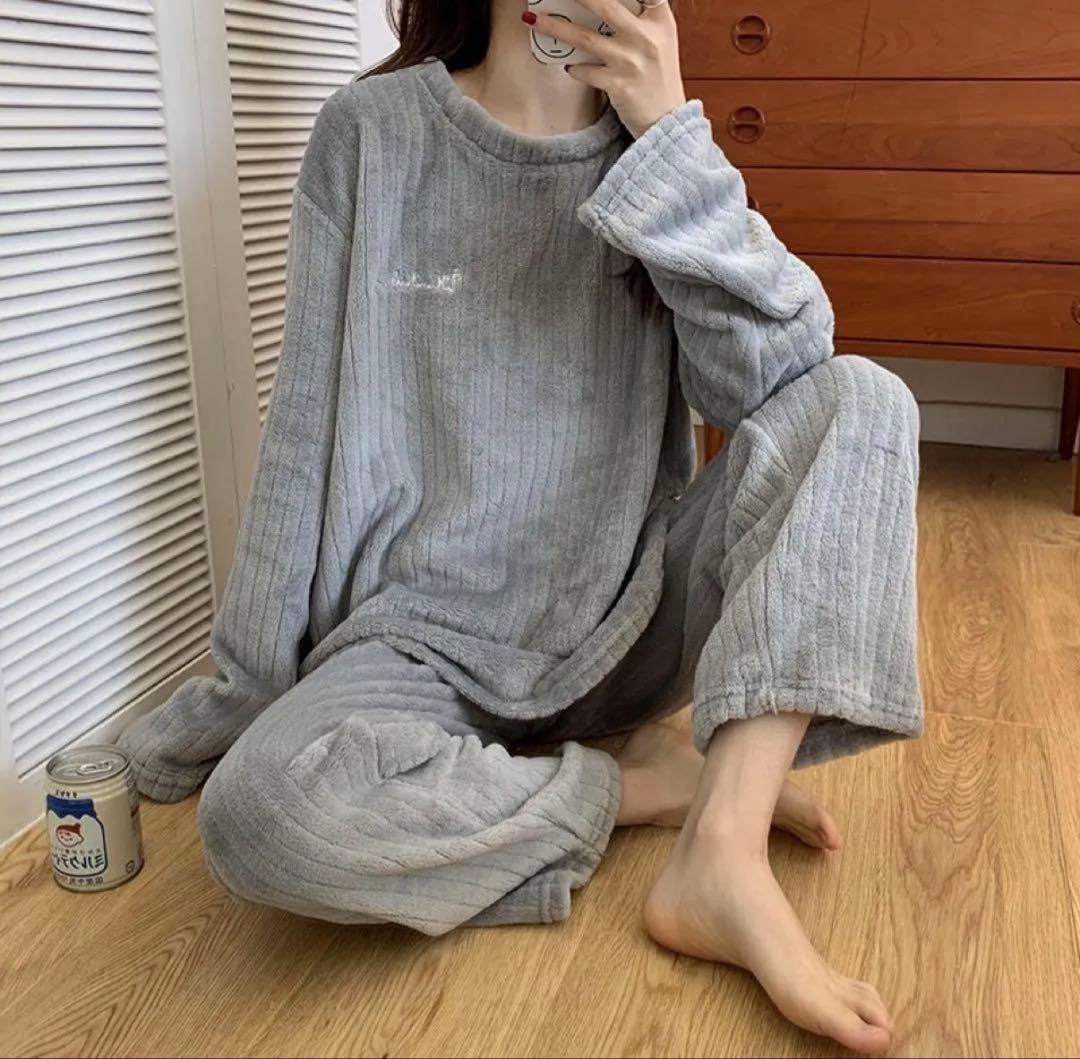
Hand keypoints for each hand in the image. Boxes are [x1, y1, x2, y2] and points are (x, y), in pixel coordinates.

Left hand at [528, 0, 685, 137]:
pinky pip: (585, 71)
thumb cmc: (659, 78)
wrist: (666, 121)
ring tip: (534, 20)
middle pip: (605, 4)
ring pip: (584, 37)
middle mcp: (645, 37)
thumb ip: (639, 19)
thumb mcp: (660, 41)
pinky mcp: (618, 85)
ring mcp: (630, 62)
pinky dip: (574, 68)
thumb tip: (600, 5)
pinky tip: (570, 65)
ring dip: (555, 27)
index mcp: (659, 21)